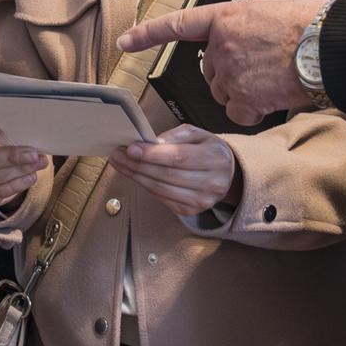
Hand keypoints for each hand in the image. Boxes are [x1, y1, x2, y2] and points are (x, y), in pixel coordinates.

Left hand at [110, 124, 236, 216]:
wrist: (227, 175)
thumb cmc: (209, 151)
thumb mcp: (199, 134)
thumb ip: (177, 136)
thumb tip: (153, 142)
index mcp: (215, 159)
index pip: (178, 158)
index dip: (152, 154)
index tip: (131, 148)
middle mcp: (211, 183)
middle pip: (166, 175)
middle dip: (138, 165)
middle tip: (118, 154)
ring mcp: (201, 201)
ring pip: (160, 189)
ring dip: (136, 176)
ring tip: (121, 163)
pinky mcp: (190, 211)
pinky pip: (161, 198)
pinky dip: (145, 185)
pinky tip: (135, 175)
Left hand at [118, 0, 327, 125]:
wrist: (330, 45)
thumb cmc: (310, 23)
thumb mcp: (267, 10)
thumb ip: (243, 26)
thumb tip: (241, 42)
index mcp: (226, 16)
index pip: (178, 24)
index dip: (149, 34)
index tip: (124, 42)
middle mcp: (221, 46)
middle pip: (211, 70)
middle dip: (229, 72)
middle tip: (262, 65)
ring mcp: (231, 73)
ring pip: (224, 92)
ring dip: (242, 91)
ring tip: (273, 78)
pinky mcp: (245, 98)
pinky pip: (238, 112)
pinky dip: (253, 109)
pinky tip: (273, 95)